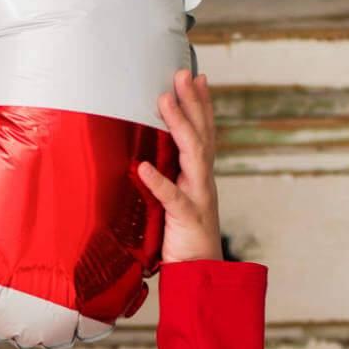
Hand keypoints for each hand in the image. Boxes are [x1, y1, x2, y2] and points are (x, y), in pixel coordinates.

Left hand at [136, 68, 223, 263]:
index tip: (197, 76)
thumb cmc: (185, 240)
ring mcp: (198, 198)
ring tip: (164, 101)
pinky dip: (159, 182)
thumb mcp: (176, 203)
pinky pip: (172, 198)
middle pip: (201, 134)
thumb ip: (169, 180)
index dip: (202, 105)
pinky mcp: (186, 220)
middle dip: (193, 102)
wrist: (200, 276)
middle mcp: (203, 182)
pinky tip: (144, 168)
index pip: (204, 133)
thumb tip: (149, 158)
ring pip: (193, 156)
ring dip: (179, 126)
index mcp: (200, 177)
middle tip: (182, 73)